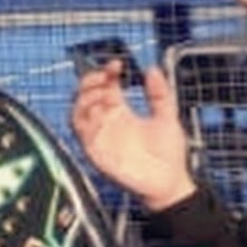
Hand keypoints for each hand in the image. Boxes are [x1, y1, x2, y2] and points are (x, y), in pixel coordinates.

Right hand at [70, 60, 195, 212]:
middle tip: (105, 75)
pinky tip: (102, 111)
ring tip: (103, 91)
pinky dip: (86, 119)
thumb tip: (152, 69)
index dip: (106, 72)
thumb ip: (160, 93)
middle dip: (90, 81)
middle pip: (85, 96)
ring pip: (77, 112)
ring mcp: (100, 137)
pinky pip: (82, 134)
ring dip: (85, 98)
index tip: (117, 64)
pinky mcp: (97, 152)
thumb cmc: (168, 154)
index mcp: (121, 112)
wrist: (169, 182)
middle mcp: (107, 122)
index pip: (104, 86)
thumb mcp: (167, 116)